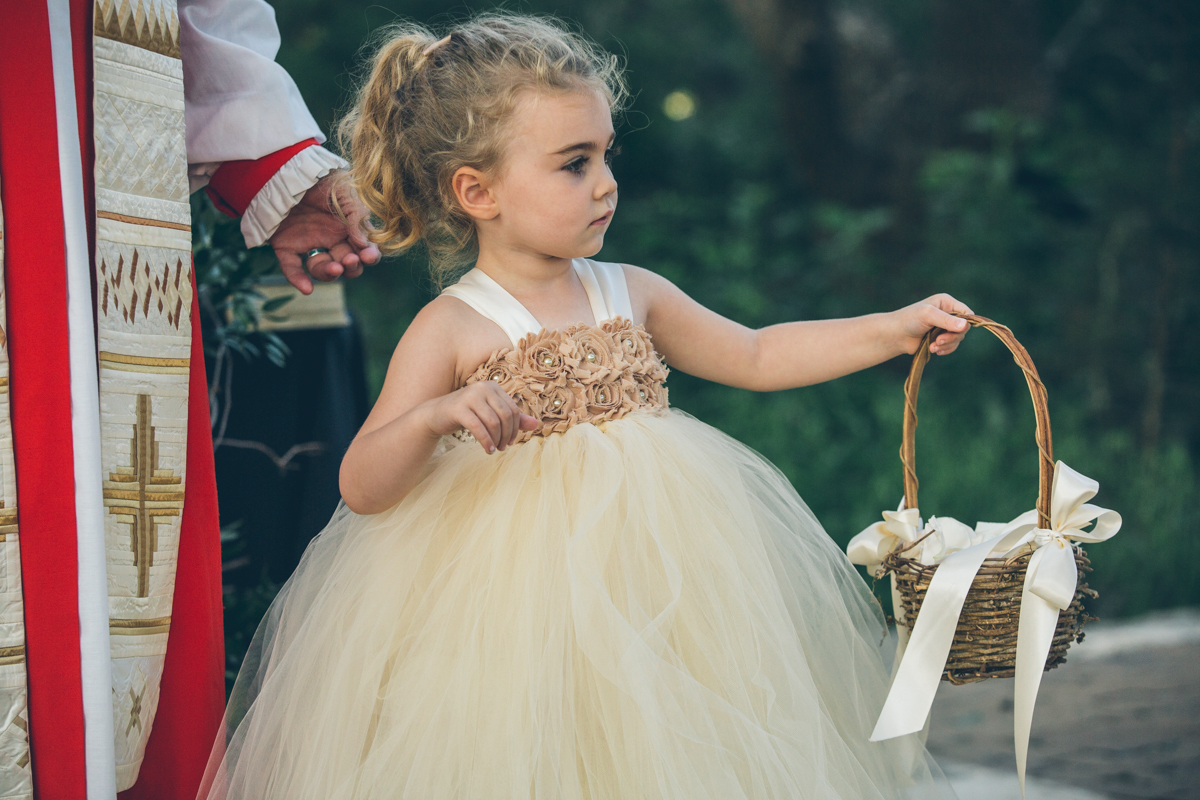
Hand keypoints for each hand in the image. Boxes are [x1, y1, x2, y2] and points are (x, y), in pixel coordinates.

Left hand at [268, 171, 381, 294]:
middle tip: (349, 259)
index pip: (362, 251)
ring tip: (334, 268)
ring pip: (321, 269)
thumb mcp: (347, 195)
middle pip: (344, 265)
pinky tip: (306, 289)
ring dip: (329, 274)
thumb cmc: (324, 178)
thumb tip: (365, 246)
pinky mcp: (285, 245)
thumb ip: (358, 219)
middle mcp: (329, 240)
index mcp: (348, 229)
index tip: (368, 255)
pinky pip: (291, 267)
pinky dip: (298, 279)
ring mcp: (308, 244)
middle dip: (351, 267)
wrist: (290, 166)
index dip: (368, 257)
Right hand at [422, 382, 538, 453]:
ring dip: (497, 439)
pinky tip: (488, 449)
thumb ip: (513, 419)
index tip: (511, 441)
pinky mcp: (458, 408)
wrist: (435, 415)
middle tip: (504, 447)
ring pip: (493, 422)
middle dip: (507, 435)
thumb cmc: (466, 414)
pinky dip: (486, 441)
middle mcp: (482, 387)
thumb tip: (536, 424)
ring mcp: (469, 396)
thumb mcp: (490, 415)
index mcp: (493, 387)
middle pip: (505, 415)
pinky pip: (478, 427)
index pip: (513, 409)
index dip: (515, 428)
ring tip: (495, 449)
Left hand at [893, 293, 973, 355]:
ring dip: (947, 345)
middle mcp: (947, 314)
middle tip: (939, 341)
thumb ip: (947, 320)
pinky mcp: (940, 339)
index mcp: (946, 303)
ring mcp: (944, 327)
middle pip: (963, 329)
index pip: (967, 313)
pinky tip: (934, 350)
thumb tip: (965, 326)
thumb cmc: (909, 319)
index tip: (958, 331)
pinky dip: (944, 349)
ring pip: (957, 339)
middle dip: (952, 337)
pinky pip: (951, 346)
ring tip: (933, 347)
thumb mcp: (928, 315)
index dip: (965, 323)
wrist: (895, 335)